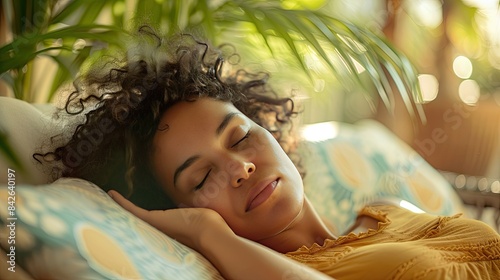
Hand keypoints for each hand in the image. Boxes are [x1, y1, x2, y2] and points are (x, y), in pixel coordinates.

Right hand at [108, 190, 232, 250]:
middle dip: (123, 218)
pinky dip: (120, 201)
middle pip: (137, 223)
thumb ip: (189, 213)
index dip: (142, 219)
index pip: (152, 223)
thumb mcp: (197, 216)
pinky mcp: (151, 219)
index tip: (133, 214)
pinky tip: (110, 193)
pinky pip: (131, 209)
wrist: (208, 232)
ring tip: (105, 204)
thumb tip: (189, 205)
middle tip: (109, 212)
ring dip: (117, 209)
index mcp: (168, 229)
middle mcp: (157, 230)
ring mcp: (153, 226)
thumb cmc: (207, 225)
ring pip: (131, 217)